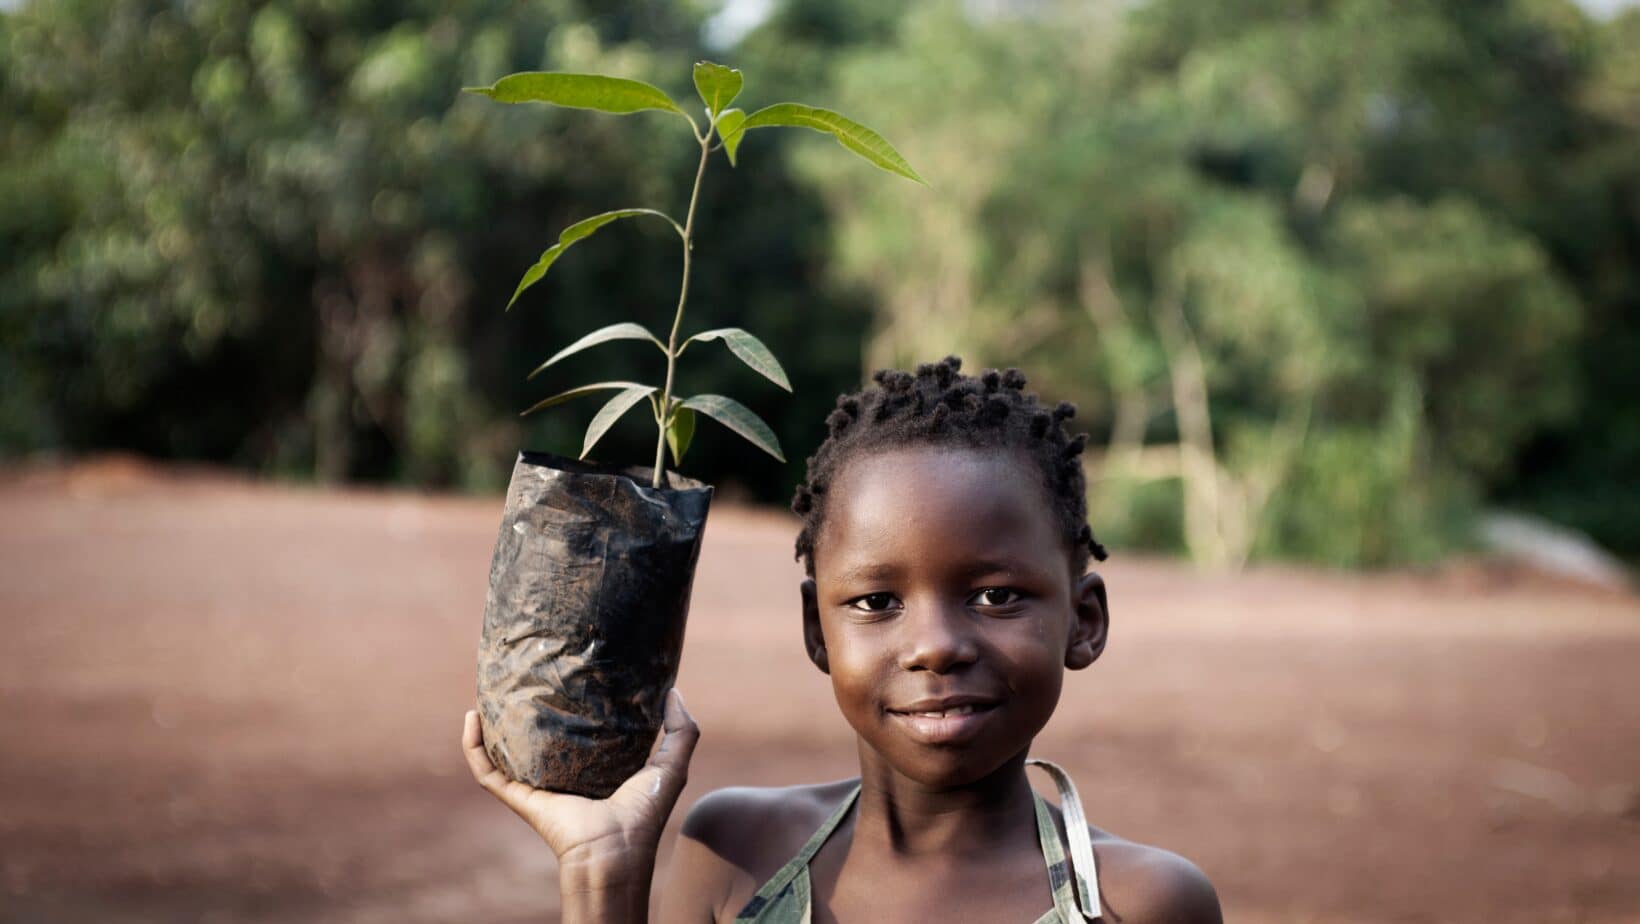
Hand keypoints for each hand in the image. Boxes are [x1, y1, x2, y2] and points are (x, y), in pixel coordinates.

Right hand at [462, 689, 699, 880]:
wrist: (615, 852)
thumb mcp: (671, 765)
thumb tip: (672, 690)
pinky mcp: (518, 797)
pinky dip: (473, 747)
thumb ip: (682, 730)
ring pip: (502, 750)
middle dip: (524, 710)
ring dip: (489, 726)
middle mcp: (561, 774)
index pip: (576, 730)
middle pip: (535, 738)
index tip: (566, 672)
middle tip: (521, 675)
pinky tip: (471, 717)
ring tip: (486, 692)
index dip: (570, 703)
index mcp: (593, 766)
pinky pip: (485, 770)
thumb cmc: (644, 813)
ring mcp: (535, 785)